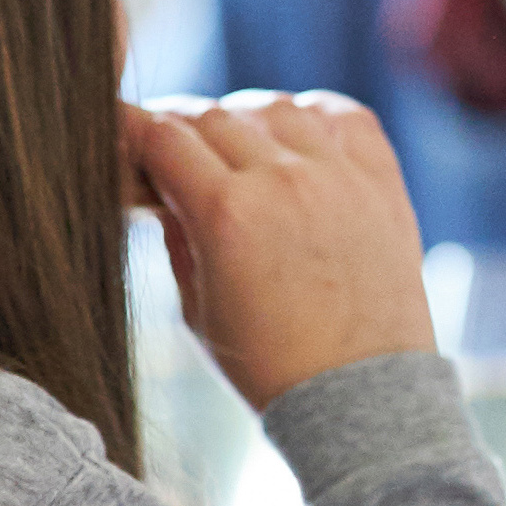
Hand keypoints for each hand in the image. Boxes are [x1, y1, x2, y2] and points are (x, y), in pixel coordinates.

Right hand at [121, 90, 435, 405]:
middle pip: (212, 117)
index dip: (133, 132)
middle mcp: (282, 180)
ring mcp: (338, 175)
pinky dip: (311, 115)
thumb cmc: (270, 365)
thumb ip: (176, 236)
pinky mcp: (381, 181)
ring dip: (243, 121)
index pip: (161, 137)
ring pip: (274, 108)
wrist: (358, 396)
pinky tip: (295, 136)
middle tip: (174, 156)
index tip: (124, 137)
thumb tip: (163, 189)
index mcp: (226, 213)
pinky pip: (343, 116)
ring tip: (234, 150)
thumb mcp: (196, 309)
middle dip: (182, 132)